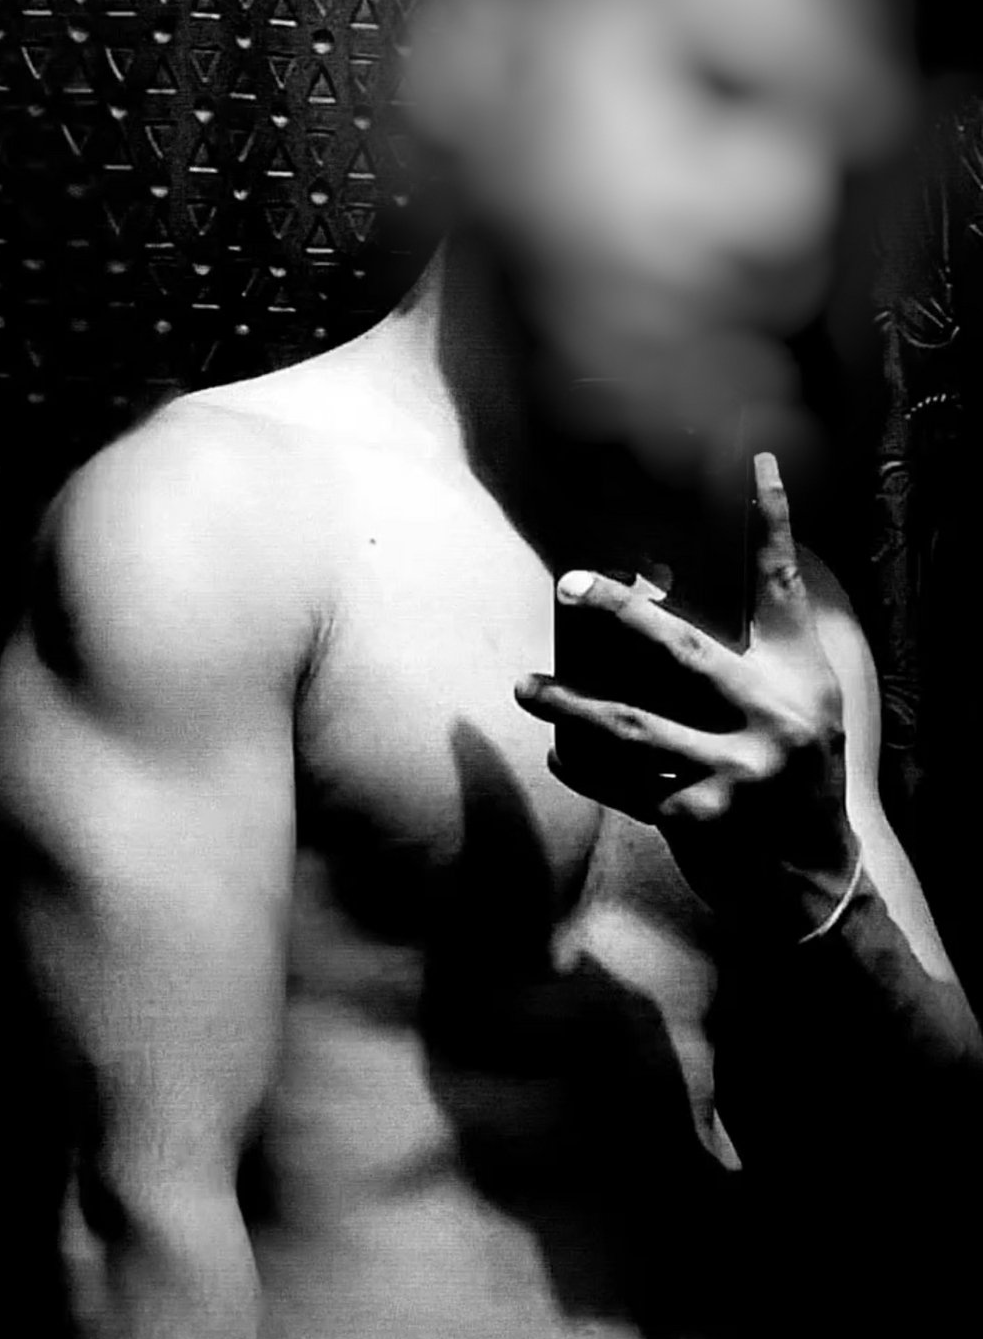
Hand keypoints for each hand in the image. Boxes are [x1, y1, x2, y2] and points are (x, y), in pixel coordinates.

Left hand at [515, 453, 860, 936]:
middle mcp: (770, 719)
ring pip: (631, 726)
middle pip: (683, 650)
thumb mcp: (804, 696)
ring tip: (524, 689)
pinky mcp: (699, 819)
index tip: (756, 463)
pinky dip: (585, 770)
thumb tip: (674, 567)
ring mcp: (733, 773)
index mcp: (797, 677)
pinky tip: (555, 754)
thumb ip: (760, 634)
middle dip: (620, 613)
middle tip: (566, 583)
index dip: (772, 521)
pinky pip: (622, 785)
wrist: (814, 875)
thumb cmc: (801, 769)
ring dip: (569, 707)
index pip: (781, 584)